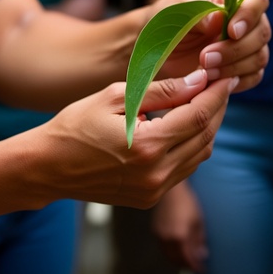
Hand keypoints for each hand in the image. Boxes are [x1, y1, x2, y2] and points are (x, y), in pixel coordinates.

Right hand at [32, 69, 234, 208]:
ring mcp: (153, 190)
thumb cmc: (76, 125)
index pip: (199, 117)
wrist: (47, 167)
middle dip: (217, 108)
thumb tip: (198, 80)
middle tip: (219, 84)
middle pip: (206, 137)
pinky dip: (193, 146)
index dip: (217, 94)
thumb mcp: (116, 97)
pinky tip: (186, 125)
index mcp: (147, 146)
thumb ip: (162, 90)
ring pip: (200, 155)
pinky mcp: (149, 198)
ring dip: (207, 127)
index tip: (225, 75)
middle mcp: (156, 174)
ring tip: (205, 101)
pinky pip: (185, 169)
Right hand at [152, 181, 207, 271]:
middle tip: (195, 267)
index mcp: (180, 237)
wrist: (170, 189)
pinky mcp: (155, 231)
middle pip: (176, 261)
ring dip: (178, 261)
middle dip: (186, 266)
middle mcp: (167, 240)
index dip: (195, 267)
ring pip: (168, 256)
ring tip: (187, 260)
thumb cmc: (188, 203)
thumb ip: (199, 240)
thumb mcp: (198, 221)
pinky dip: (171, 253)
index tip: (202, 270)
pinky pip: (163, 248)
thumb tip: (202, 255)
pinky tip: (177, 250)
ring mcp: (159, 236)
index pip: (188, 259)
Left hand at [156, 0, 269, 91]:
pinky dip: (236, 81)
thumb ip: (200, 12)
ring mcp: (248, 45)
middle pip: (262, 32)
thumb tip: (220, 17)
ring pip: (259, 56)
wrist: (159, 47)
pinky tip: (213, 80)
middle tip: (205, 57)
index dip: (249, 15)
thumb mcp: (178, 10)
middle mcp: (247, 19)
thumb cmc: (169, 19)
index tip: (230, 31)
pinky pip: (254, 76)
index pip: (257, 0)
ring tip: (205, 70)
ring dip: (234, 66)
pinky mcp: (243, 68)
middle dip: (235, 48)